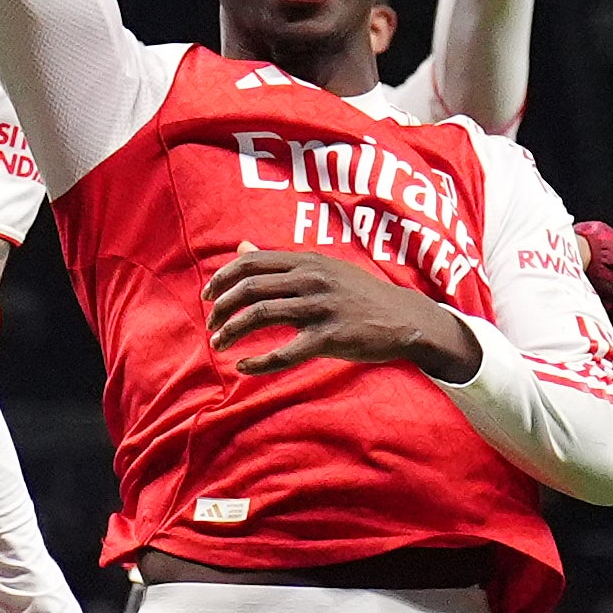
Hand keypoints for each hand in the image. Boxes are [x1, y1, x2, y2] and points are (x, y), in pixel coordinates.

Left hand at [201, 244, 469, 374]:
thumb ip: (279, 261)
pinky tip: (244, 365)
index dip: (222, 279)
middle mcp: (311, 279)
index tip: (208, 297)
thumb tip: (240, 247)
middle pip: (250, 288)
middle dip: (222, 308)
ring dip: (232, 331)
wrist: (405, 319)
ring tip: (219, 343)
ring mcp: (320, 308)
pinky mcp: (330, 337)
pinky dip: (258, 361)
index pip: (250, 263)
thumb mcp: (322, 268)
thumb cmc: (358, 295)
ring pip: (261, 315)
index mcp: (306, 260)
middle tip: (211, 325)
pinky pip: (285, 352)